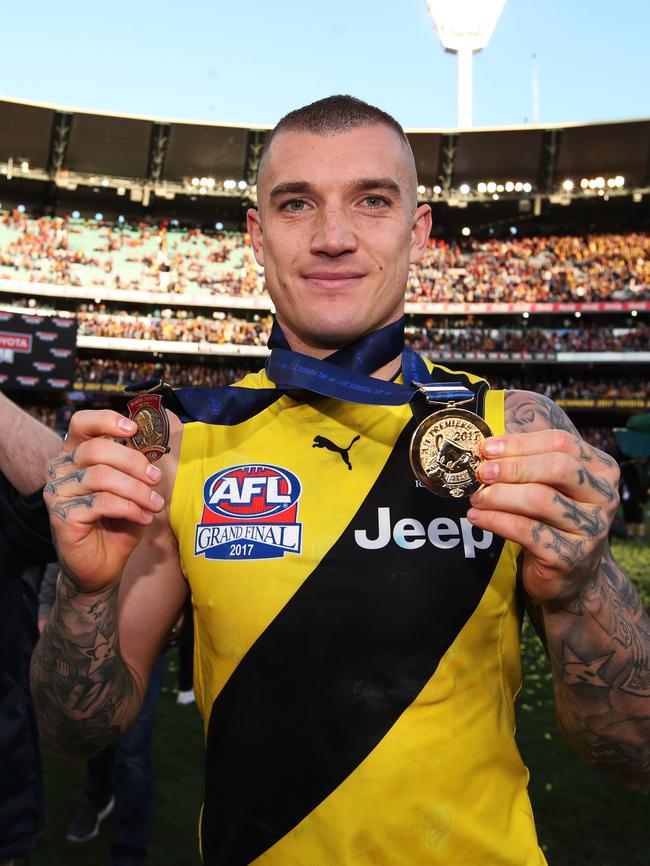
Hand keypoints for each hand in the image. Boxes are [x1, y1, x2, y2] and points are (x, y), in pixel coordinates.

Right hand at [43, 409, 165, 593]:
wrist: (103, 566)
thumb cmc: (117, 522)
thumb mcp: (131, 487)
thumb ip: (136, 465)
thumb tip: (154, 443)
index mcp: (74, 455)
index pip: (81, 424)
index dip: (106, 421)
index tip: (133, 429)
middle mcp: (60, 469)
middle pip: (96, 449)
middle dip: (133, 462)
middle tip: (156, 478)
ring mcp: (57, 493)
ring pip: (101, 477)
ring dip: (136, 490)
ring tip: (155, 504)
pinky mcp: (62, 516)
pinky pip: (101, 502)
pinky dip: (129, 508)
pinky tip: (144, 518)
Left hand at [466, 430, 619, 606]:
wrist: (569, 574)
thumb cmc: (554, 519)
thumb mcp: (550, 486)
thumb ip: (528, 463)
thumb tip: (487, 449)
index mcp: (602, 470)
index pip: (561, 443)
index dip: (520, 443)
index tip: (486, 449)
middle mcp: (604, 497)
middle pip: (557, 468)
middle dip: (512, 467)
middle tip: (481, 472)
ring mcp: (591, 529)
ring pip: (540, 499)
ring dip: (500, 495)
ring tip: (476, 498)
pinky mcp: (571, 556)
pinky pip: (526, 530)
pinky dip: (496, 521)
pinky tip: (478, 517)